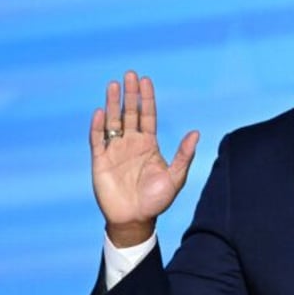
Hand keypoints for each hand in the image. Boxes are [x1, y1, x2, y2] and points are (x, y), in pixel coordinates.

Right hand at [89, 71, 198, 247]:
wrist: (135, 220)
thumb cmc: (157, 200)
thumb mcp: (175, 177)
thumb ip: (184, 155)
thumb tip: (196, 133)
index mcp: (149, 145)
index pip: (147, 116)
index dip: (146, 98)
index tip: (145, 80)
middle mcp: (131, 144)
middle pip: (129, 113)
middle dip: (129, 94)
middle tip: (129, 74)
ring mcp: (115, 151)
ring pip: (112, 122)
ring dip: (112, 103)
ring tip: (113, 84)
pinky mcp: (100, 161)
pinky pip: (97, 140)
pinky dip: (97, 126)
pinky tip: (100, 112)